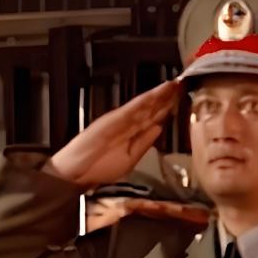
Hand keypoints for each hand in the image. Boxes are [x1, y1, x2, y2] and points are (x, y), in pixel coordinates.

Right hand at [47, 81, 180, 186]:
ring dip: (157, 95)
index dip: (166, 107)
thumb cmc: (100, 167)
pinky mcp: (111, 120)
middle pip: (150, 107)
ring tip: (173, 85)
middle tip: (181, 84)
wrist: (76, 173)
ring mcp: (119, 120)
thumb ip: (144, 143)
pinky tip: (154, 94)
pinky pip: (130, 110)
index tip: (180, 98)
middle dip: (165, 97)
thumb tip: (159, 128)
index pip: (153, 117)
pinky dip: (143, 102)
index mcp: (131, 132)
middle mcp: (127, 123)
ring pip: (142, 105)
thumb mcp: (130, 159)